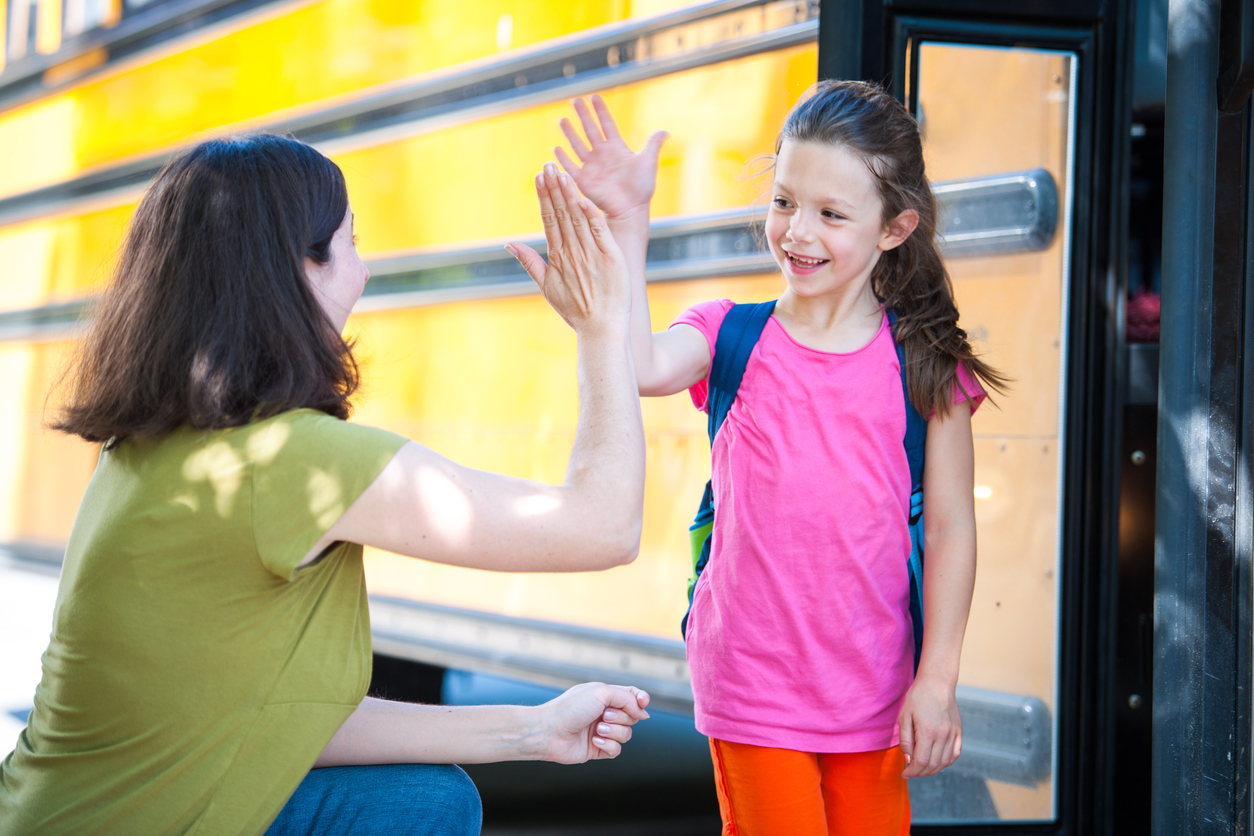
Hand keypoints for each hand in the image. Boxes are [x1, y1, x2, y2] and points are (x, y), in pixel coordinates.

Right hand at [509, 162, 629, 333]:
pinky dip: (591, 214)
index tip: (539, 177)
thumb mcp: (547, 288)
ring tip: (562, 173)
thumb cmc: (576, 311)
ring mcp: (591, 254)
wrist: (602, 328)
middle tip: (548, 165)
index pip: (548, 219)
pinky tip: (583, 197)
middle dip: (553, 188)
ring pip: (578, 218)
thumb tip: (509, 244)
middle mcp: (572, 253)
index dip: (544, 196)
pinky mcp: (610, 257)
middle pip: (561, 214)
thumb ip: (529, 263)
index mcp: (557, 257)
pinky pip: (599, 231)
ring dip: (569, 194)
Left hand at [533, 682, 650, 763]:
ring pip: (626, 735)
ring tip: (597, 730)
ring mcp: (601, 731)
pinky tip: (594, 741)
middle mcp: (604, 713)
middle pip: (632, 716)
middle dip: (622, 717)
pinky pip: (616, 750)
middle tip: (603, 715)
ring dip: (614, 732)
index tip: (642, 702)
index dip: (641, 699)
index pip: (632, 695)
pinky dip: (608, 746)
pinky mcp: (597, 749)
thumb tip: (643, 712)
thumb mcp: (602, 692)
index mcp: (604, 696)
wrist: (549, 731)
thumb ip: (627, 698)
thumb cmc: (571, 708)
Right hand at [556, 94, 667, 220]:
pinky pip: (571, 167)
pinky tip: (555, 148)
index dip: (601, 110)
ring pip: (577, 145)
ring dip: (569, 133)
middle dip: (583, 115)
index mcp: (616, 148)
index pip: (607, 124)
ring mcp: (591, 166)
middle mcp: (602, 154)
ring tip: (561, 120)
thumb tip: (665, 131)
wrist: (631, 209)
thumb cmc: (641, 188)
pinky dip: (563, 159)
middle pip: (590, 130)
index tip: (594, 96)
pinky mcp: (584, 180)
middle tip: (575, 100)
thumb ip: (653, 144)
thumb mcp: (648, 162)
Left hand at [898, 673, 961, 777]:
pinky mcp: (959, 731)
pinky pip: (955, 754)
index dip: (912, 772)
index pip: (921, 762)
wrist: (937, 682)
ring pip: (945, 762)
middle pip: (934, 765)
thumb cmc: (917, 698)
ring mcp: (953, 734)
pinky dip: (946, 762)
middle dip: (920, 773)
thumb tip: (908, 760)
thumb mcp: (904, 716)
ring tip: (921, 767)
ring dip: (933, 770)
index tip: (904, 773)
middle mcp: (943, 735)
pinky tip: (936, 761)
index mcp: (928, 731)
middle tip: (911, 771)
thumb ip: (906, 740)